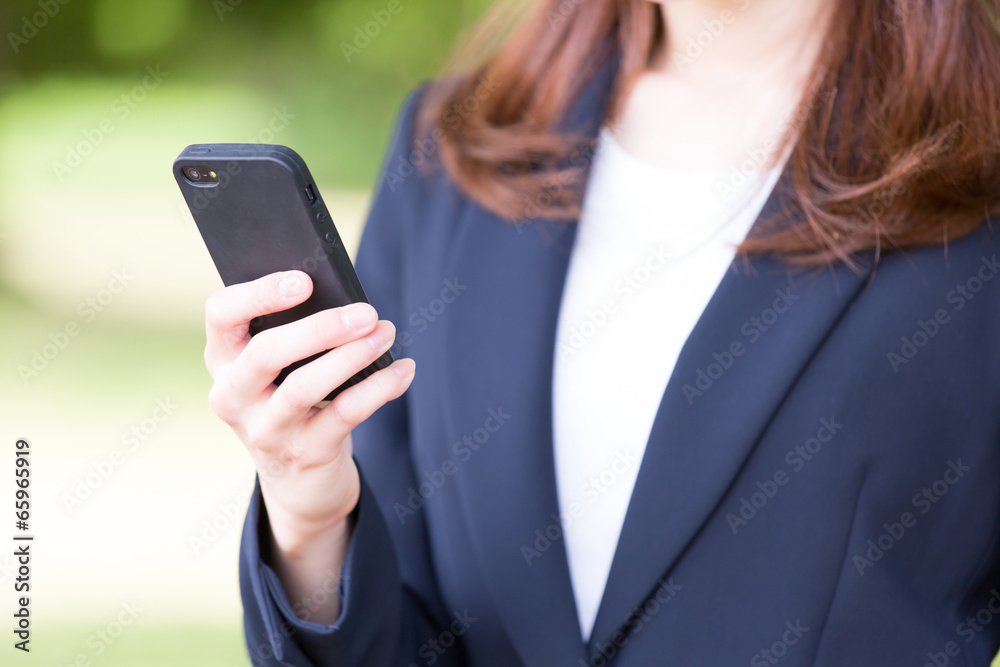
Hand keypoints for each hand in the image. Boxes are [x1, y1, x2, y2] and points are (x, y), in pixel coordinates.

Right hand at [203, 270, 414, 555]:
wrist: (300, 483)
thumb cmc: (295, 403)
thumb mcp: (283, 369)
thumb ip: (299, 333)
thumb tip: (348, 301)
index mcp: (224, 358)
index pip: (222, 314)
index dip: (260, 293)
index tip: (306, 280)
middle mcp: (233, 395)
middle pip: (265, 352)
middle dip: (321, 328)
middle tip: (367, 312)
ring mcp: (265, 430)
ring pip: (303, 387)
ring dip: (352, 356)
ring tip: (386, 334)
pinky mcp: (305, 455)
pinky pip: (345, 414)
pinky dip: (380, 387)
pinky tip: (404, 370)